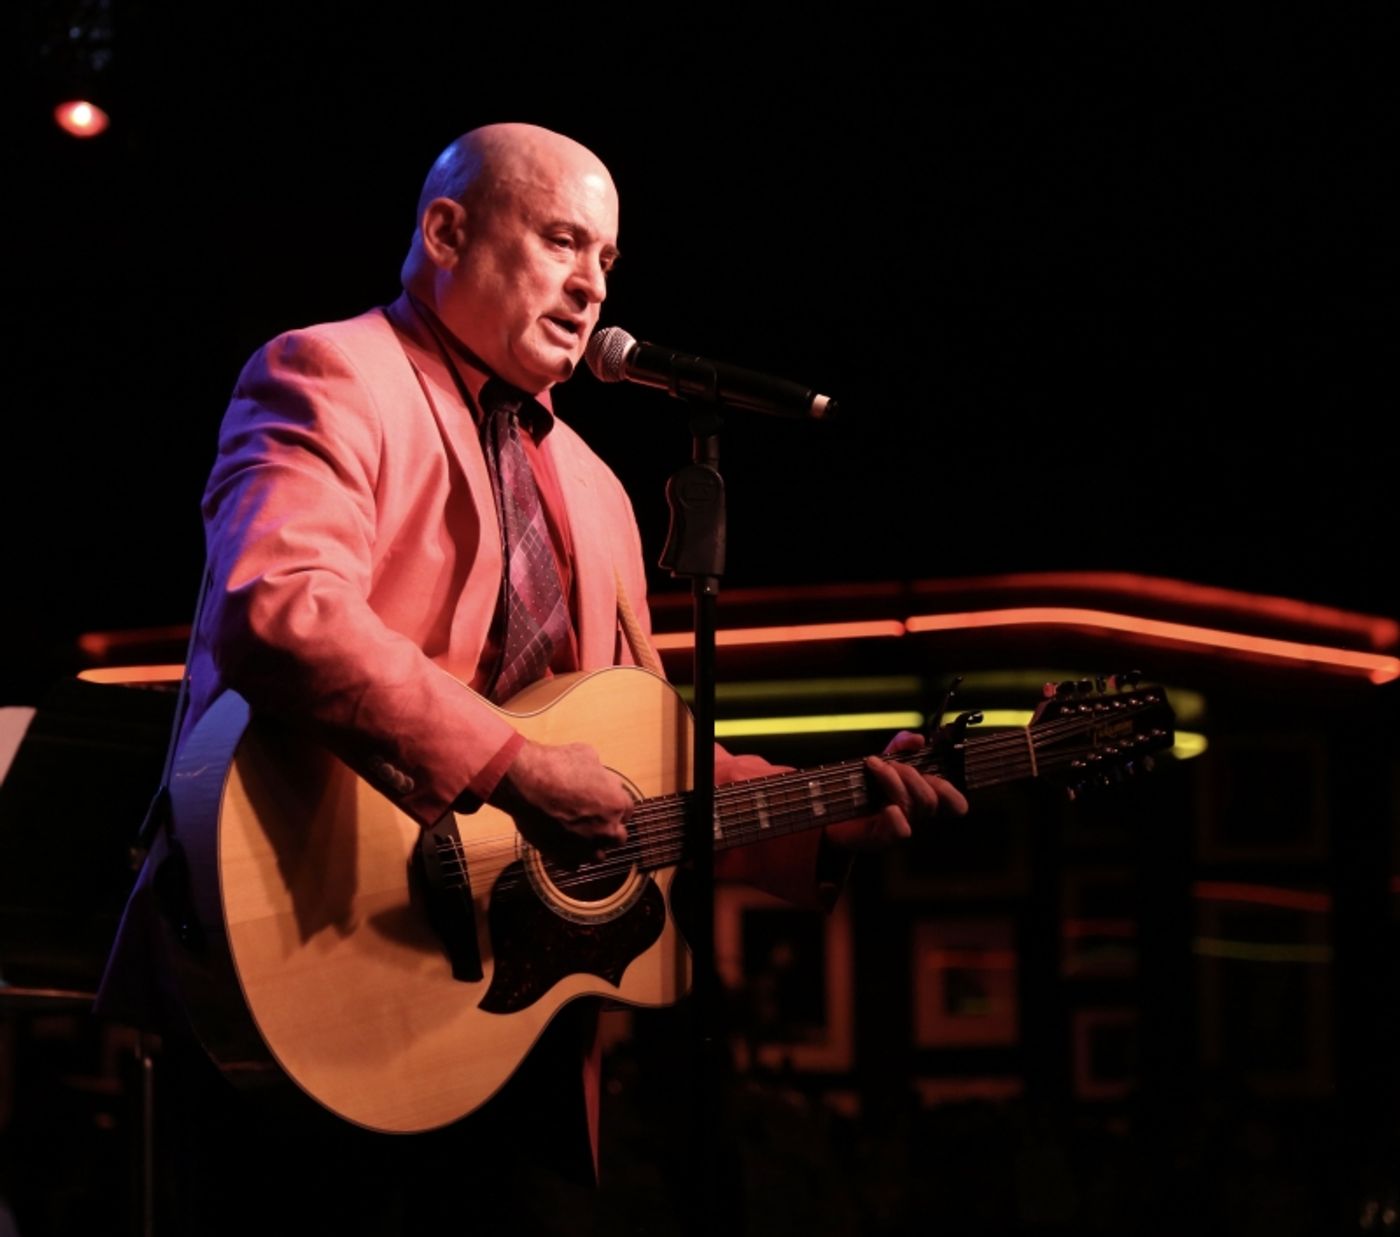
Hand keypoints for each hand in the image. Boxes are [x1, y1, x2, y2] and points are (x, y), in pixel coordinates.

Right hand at [491, 739, 632, 867]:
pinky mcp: (564, 857)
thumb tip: (598, 774)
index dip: (613, 807)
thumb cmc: (555, 766)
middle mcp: (607, 829)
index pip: (627, 811)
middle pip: (618, 837)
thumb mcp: (586, 755)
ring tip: (576, 835)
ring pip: (598, 856)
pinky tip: (561, 844)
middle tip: (592, 820)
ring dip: (591, 847)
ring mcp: (586, 847)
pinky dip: (569, 856)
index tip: (603, 804)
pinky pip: (573, 864)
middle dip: (608, 829)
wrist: (526, 783)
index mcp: (617, 804)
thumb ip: (599, 773)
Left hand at [824, 730, 968, 851]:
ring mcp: (898, 828)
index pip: (954, 804)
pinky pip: (900, 831)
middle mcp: (914, 817)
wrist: (829, 809)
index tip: (936, 774)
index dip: (952, 793)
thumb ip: (901, 746)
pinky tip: (886, 807)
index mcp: (921, 799)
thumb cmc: (861, 786)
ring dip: (894, 780)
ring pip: (912, 806)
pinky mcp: (880, 839)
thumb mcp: (882, 761)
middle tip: (890, 762)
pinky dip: (896, 818)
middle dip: (912, 775)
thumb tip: (919, 739)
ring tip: (874, 765)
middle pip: (930, 800)